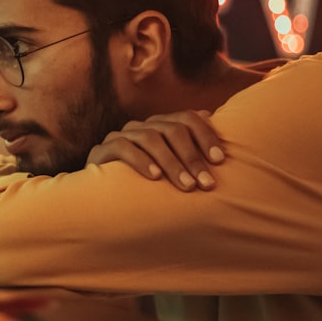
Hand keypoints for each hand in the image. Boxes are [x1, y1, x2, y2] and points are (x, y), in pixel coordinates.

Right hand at [87, 111, 223, 190]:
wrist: (103, 202)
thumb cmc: (146, 186)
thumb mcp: (173, 169)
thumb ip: (192, 149)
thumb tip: (210, 118)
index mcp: (159, 126)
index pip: (186, 118)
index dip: (205, 135)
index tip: (220, 160)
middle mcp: (141, 127)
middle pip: (171, 129)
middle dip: (192, 156)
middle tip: (206, 183)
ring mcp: (120, 136)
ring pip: (150, 138)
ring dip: (172, 162)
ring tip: (187, 185)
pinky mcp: (101, 151)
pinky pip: (123, 148)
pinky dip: (141, 161)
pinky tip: (155, 177)